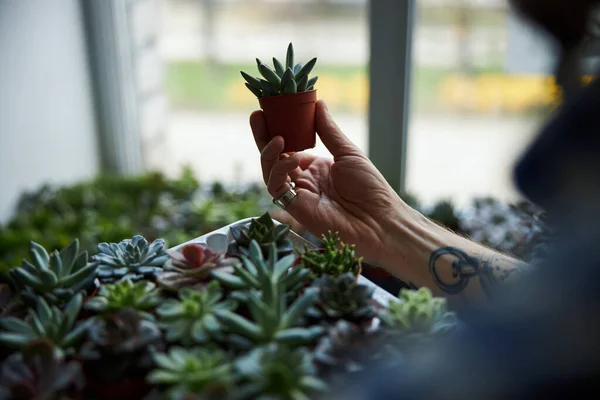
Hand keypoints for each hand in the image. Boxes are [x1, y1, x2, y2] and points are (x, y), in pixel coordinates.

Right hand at [250, 100, 407, 264]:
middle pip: (274, 157)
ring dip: (269, 153)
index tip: (270, 110)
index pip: (289, 145)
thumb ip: (329, 130)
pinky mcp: (295, 207)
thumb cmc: (370, 188)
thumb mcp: (348, 153)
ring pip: (270, 171)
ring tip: (277, 138)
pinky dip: (280, 170)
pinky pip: (277, 187)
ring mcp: (298, 193)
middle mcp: (303, 179)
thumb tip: (318, 102)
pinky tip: (293, 159)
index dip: (278, 129)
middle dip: (263, 137)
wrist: (379, 221)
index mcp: (315, 166)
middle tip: (257, 117)